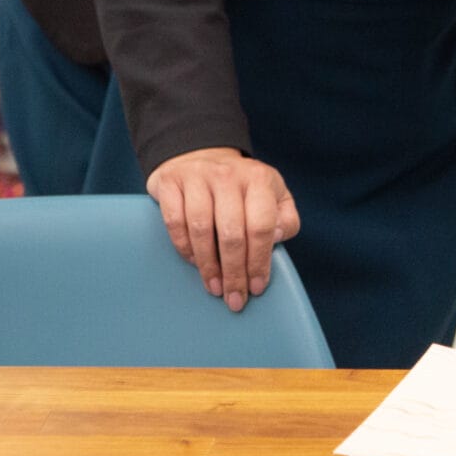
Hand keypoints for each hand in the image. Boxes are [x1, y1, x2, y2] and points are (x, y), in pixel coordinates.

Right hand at [145, 148, 300, 311]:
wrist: (201, 157)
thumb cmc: (242, 188)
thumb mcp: (275, 197)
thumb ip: (285, 220)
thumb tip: (274, 238)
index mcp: (259, 179)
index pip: (261, 226)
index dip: (259, 261)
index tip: (257, 287)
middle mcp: (228, 174)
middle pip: (231, 233)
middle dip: (234, 273)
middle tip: (234, 299)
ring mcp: (197, 176)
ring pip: (201, 229)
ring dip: (208, 266)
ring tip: (215, 287)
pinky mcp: (170, 182)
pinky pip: (175, 222)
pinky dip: (184, 247)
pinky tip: (193, 263)